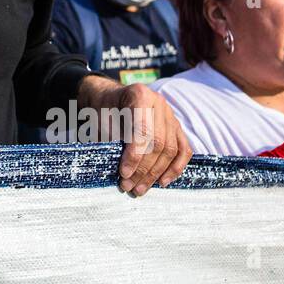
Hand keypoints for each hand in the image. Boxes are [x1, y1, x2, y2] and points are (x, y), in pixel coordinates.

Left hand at [79, 77, 191, 195]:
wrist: (109, 100)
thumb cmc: (102, 111)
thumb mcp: (100, 121)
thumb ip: (112, 141)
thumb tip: (125, 171)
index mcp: (140, 95)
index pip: (144, 131)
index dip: (135, 156)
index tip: (123, 174)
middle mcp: (160, 103)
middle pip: (159, 143)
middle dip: (144, 169)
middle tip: (128, 186)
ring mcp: (171, 115)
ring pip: (171, 150)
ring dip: (156, 174)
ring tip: (139, 189)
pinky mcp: (177, 128)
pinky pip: (184, 150)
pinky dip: (175, 168)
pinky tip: (162, 182)